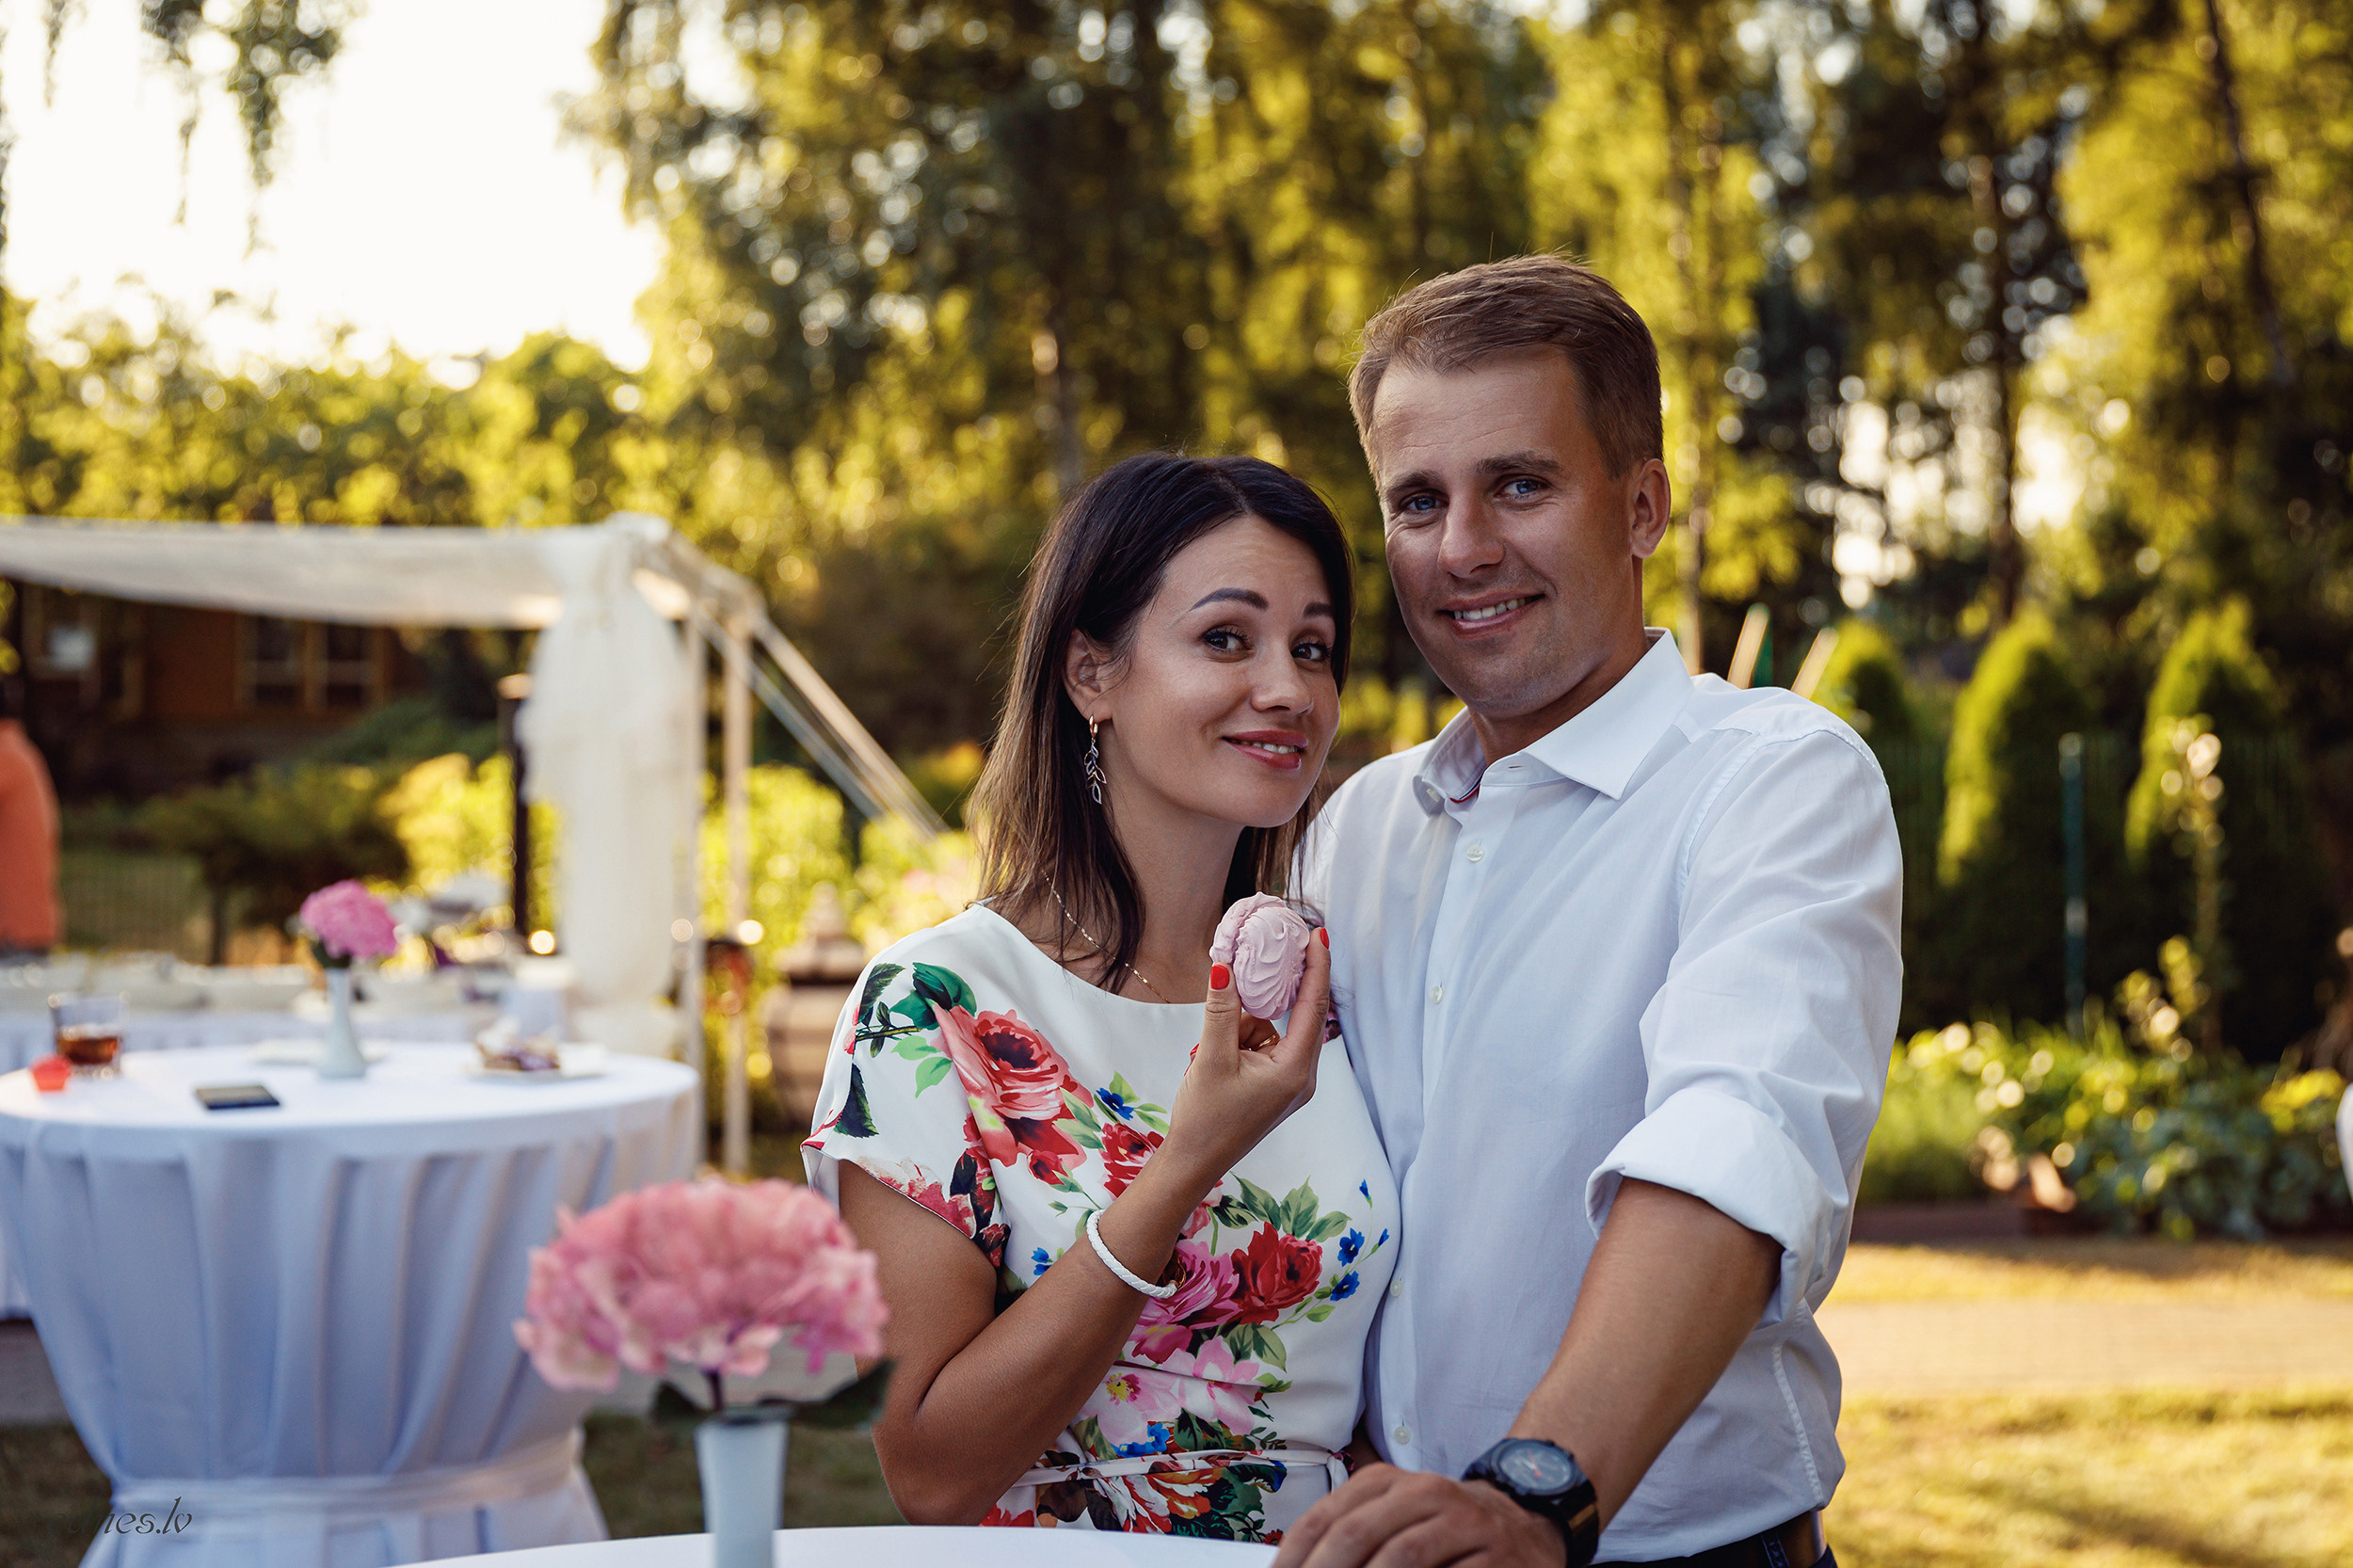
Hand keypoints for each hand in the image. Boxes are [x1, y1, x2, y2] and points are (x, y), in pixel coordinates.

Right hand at [1159, 932, 1330, 1195]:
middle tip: (1274, 950)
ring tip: (1214, 1049)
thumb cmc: (1204, 1118)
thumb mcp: (1210, 1057)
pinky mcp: (1276, 1087)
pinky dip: (1245, 1039)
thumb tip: (1226, 965)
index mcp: (1295, 1070)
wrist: (1193, 1163)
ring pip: (1276, 1030)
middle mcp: (1301, 1076)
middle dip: (1280, 988)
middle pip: (1299, 1015)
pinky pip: (1265, 1046)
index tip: (1319, 933)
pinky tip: (1219, 1055)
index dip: (1318, 966)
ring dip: (1248, 1024)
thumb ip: (1221, 1009)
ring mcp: (1290, 1083)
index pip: (1314, 1007)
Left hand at [1275, 1465, 1567, 1567]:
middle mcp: (1425, 1492)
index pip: (1325, 1518)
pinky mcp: (1496, 1558)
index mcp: (1388, 1482)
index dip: (1295, 1557)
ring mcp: (1464, 1523)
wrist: (1523, 1524)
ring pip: (1401, 1556)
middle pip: (1357, 1535)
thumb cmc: (1442, 1530)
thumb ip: (1349, 1539)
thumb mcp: (1394, 1519)